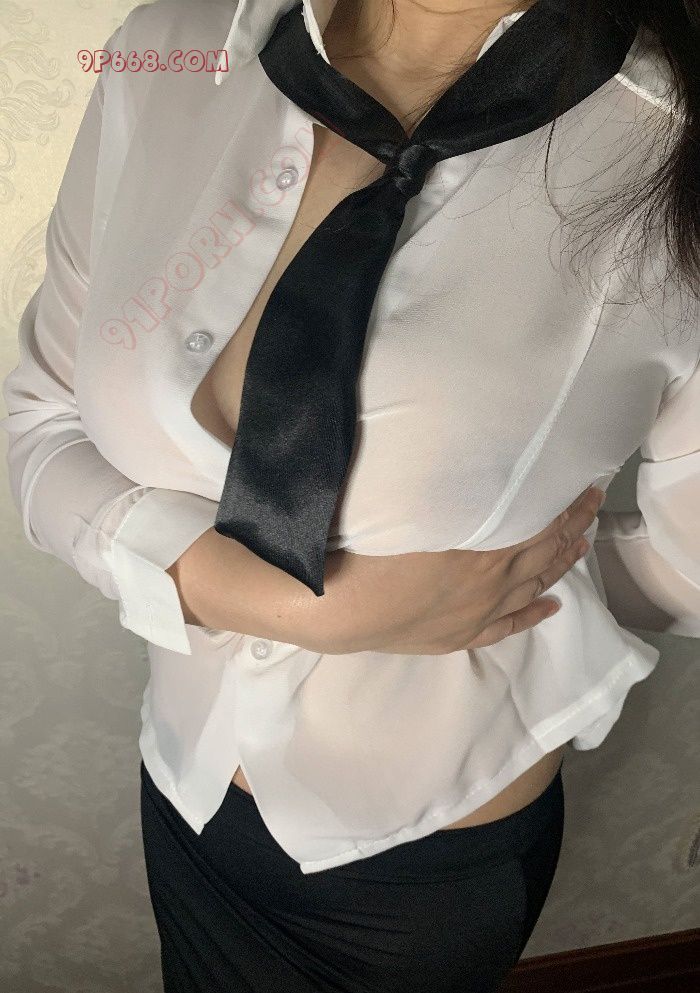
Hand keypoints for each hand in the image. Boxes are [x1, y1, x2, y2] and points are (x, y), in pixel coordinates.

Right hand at [306, 484, 605, 654]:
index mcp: (485, 547)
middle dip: (573, 527)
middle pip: (545, 552)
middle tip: (593, 504)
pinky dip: (532, 614)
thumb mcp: (422, 507)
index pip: (543, 523)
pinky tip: (551, 606)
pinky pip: (508, 626)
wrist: (342, 606)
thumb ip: (463, 492)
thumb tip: (495, 472)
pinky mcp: (459, 635)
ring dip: (560, 565)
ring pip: (533, 586)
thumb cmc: (371, 548)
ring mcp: (478, 613)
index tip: (586, 486)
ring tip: (582, 547)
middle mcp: (492, 581)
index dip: (568, 506)